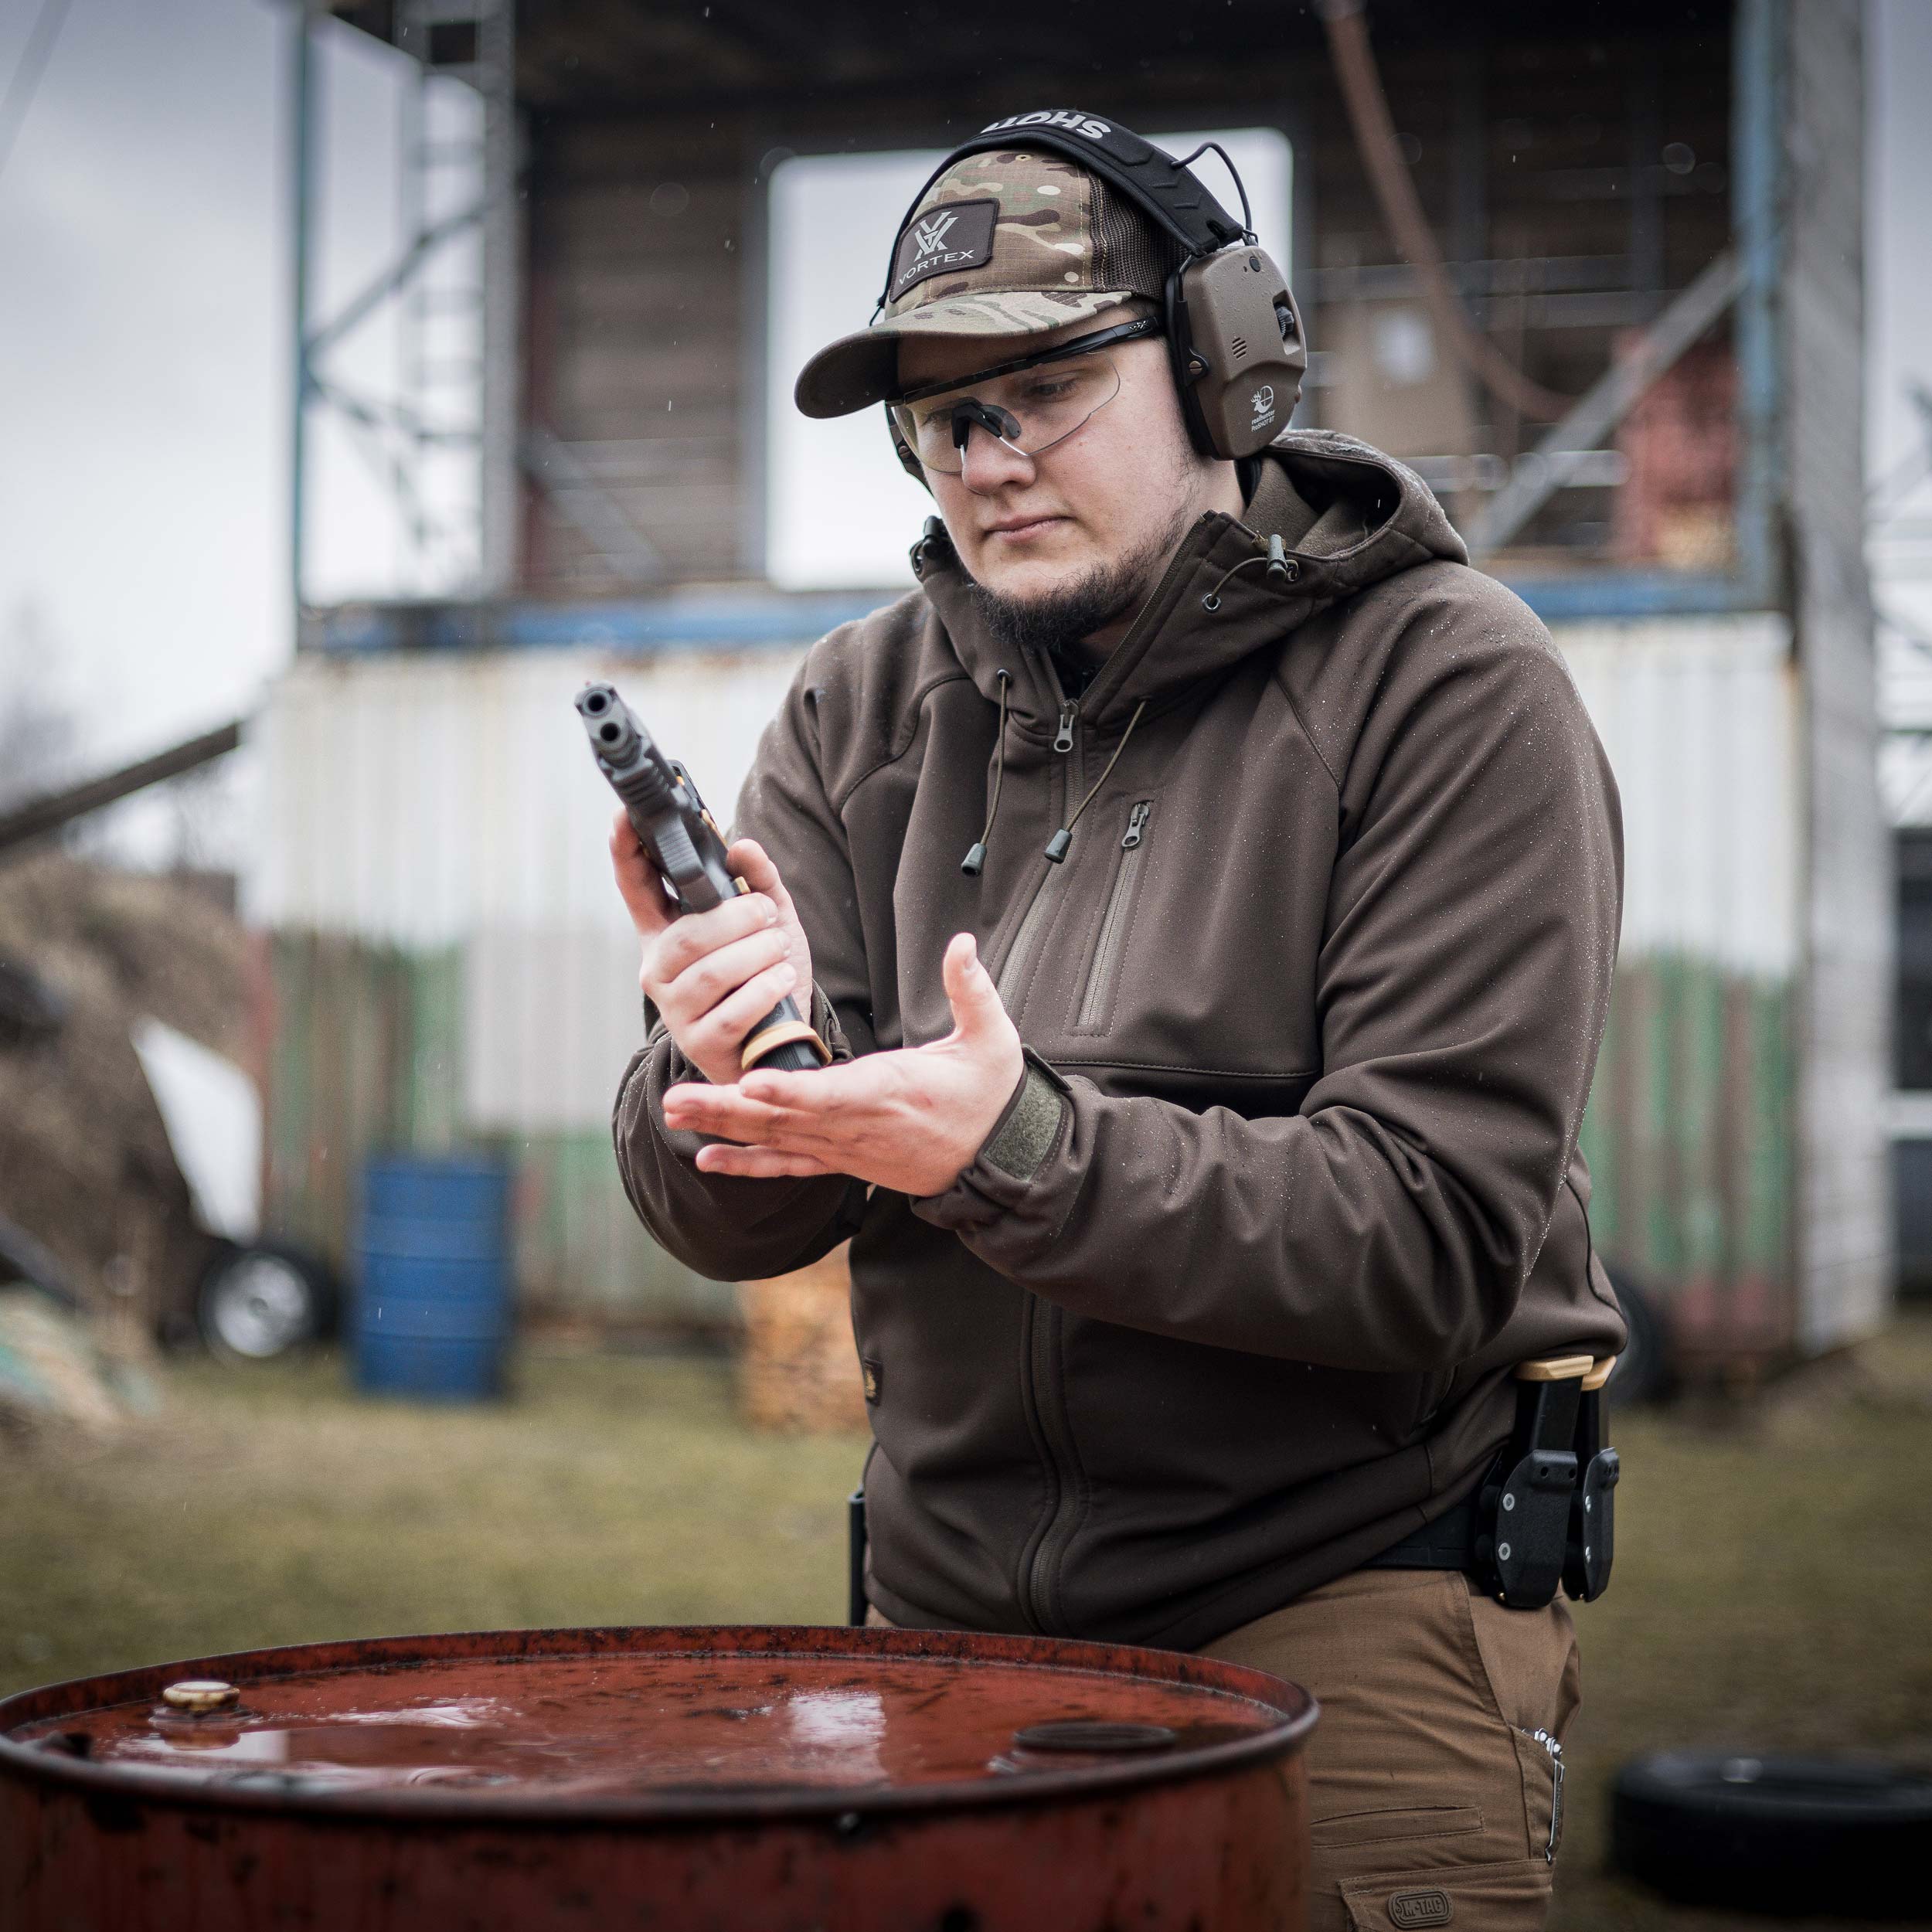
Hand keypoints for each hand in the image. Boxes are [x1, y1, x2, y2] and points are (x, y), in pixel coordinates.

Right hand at [609, 810, 814, 1088]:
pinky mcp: (700, 1043)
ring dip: (756, 954)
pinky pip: (732, 1012)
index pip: (636, 885)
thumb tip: (742, 847)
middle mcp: (659, 970)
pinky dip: (764, 990)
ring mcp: (676, 1010)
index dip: (627, 850)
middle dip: (734, 919)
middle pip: (686, 936)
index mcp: (664, 931)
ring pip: (710, 973)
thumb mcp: (769, 921)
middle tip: (766, 914)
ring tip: (779, 948)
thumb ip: (758, 881)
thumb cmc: (763, 975)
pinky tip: (781, 979)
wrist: (779, 1040)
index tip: (626, 815)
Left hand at [662, 933, 1024, 1197]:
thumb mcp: (992, 1039)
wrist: (998, 1157)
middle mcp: (856, 1123)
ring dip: (722, 1127)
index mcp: (889, 1089)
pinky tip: (707, 1159)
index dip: (789, 1090)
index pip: (831, 1092)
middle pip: (782, 1117)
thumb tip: (963, 944)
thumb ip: (973, 991)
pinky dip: (747, 1164)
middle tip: (675, 1098)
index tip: (750, 1082)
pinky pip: (788, 1164)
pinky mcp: (843, 1159)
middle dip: (726, 1106)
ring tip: (673, 1112)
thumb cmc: (991, 1094)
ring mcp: (845, 1146)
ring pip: (775, 1139)